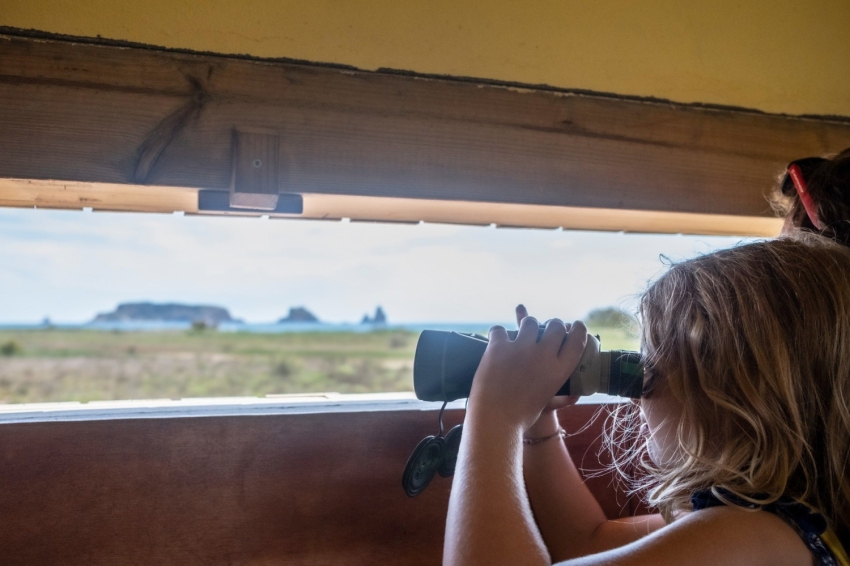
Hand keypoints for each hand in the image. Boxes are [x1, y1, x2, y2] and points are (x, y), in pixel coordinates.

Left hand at [467, 310, 586, 434]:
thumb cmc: (522, 417)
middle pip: (556, 326)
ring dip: (527, 325)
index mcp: (559, 370)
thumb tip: (576, 395)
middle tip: (547, 328)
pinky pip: (500, 329)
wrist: (495, 420)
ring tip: (522, 333)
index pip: (577, 341)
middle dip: (553, 324)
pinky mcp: (499, 347)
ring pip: (530, 322)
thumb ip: (562, 398)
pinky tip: (497, 341)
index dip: (579, 329)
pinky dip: (498, 335)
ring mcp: (521, 348)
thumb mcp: (548, 404)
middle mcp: (543, 355)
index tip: (576, 325)